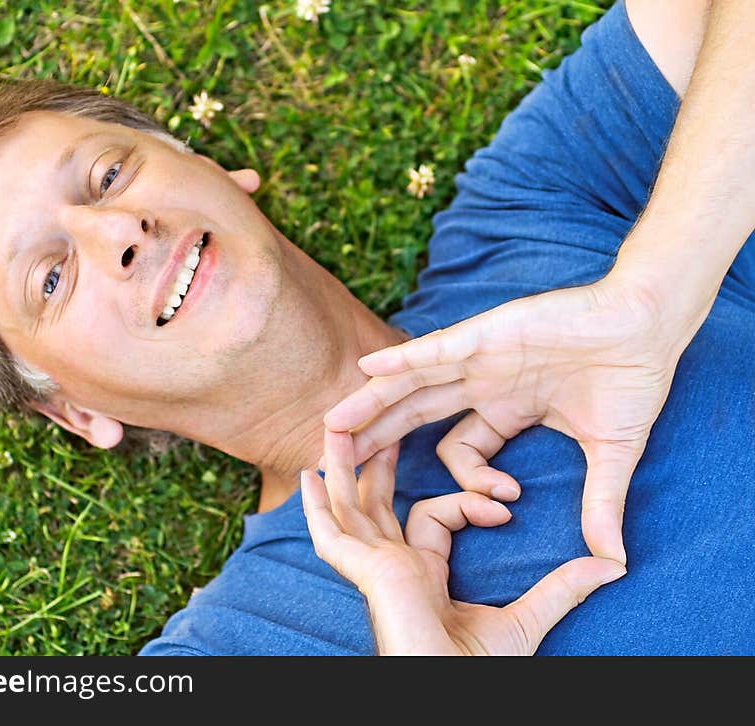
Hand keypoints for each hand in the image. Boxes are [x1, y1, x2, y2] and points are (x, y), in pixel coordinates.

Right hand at [301, 429, 625, 654]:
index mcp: (423, 575)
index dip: (469, 503)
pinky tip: (308, 478)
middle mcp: (393, 566)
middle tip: (377, 423)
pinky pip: (332, 535)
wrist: (454, 690)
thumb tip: (611, 566)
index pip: (433, 517)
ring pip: (351, 506)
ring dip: (342, 464)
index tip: (506, 506)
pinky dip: (317, 507)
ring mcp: (375, 568)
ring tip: (333, 425)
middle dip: (376, 461)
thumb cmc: (481, 672)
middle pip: (378, 501)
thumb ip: (560, 589)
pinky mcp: (365, 572)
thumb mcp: (526, 619)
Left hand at [324, 275, 688, 563]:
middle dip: (377, 436)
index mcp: (505, 408)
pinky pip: (437, 349)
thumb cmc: (631, 380)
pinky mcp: (488, 333)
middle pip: (414, 413)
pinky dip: (403, 357)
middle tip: (337, 461)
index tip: (509, 497)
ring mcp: (481, 357)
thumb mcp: (608, 450)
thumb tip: (611, 559)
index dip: (471, 478)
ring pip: (412, 383)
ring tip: (333, 422)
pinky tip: (370, 367)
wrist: (648, 327)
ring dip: (372, 401)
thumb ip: (598, 501)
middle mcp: (483, 382)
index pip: (460, 449)